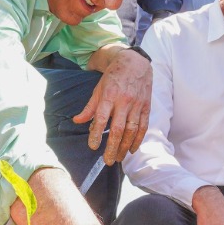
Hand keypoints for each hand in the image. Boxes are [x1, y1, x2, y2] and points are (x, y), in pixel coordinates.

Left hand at [75, 47, 151, 162]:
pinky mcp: (146, 107)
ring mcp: (137, 104)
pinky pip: (143, 126)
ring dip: (125, 146)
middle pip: (118, 128)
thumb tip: (77, 121)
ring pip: (132, 130)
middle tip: (108, 161)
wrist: (134, 63)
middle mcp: (124, 101)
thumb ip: (89, 107)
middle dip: (113, 147)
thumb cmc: (113, 77)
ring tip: (119, 158)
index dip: (97, 133)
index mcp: (109, 96)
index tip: (93, 147)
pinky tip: (132, 149)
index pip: (101, 118)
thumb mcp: (98, 89)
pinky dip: (138, 139)